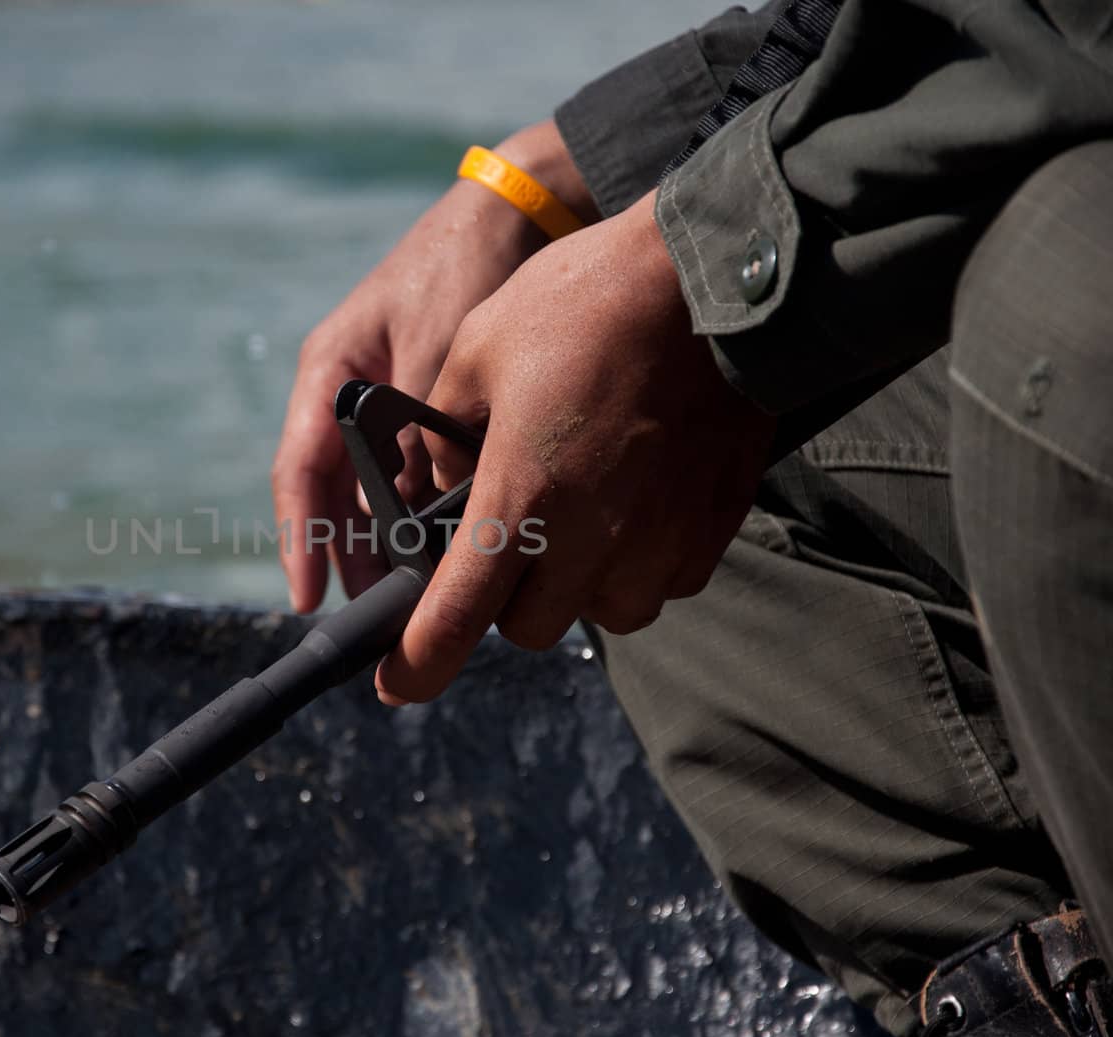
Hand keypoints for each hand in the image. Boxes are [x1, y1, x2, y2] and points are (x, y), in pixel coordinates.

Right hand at [272, 122, 595, 612]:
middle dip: (348, 557)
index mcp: (330, 374)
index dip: (300, 538)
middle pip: (332, 497)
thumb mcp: (436, 344)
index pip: (300, 471)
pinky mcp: (426, 413)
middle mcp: (348, 398)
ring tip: (413, 599)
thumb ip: (419, 424)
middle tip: (375, 616)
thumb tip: (404, 507)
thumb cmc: (464, 266)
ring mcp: (385, 407)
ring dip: (389, 545)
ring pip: (373, 495)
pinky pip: (414, 479)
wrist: (516, 215)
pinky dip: (425, 516)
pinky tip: (450, 552)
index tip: (307, 596)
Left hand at [374, 189, 776, 704]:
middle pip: (527, 628)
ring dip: (573, 584)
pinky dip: (633, 563)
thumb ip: (443, 439)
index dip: (417, 665)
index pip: (457, 620)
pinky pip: (659, 584)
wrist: (715, 278)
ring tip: (572, 512)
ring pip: (598, 613)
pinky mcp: (711, 532)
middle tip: (503, 536)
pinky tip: (628, 504)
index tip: (397, 683)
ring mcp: (659, 542)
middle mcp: (591, 538)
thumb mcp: (475, 352)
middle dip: (503, 598)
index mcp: (520, 497)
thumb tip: (442, 493)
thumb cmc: (584, 302)